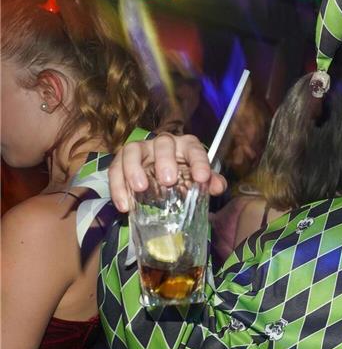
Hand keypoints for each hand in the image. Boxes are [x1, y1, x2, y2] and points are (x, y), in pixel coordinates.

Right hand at [108, 133, 226, 212]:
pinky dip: (117, 186)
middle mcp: (164, 143)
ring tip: (139, 188)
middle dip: (165, 160)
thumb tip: (218, 187)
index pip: (195, 149)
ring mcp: (141, 150)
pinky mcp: (122, 160)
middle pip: (163, 143)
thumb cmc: (185, 179)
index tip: (202, 178)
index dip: (199, 162)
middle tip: (168, 181)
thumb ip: (211, 182)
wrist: (163, 184)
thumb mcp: (199, 181)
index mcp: (186, 146)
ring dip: (134, 168)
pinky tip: (124, 205)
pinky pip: (115, 169)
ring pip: (133, 150)